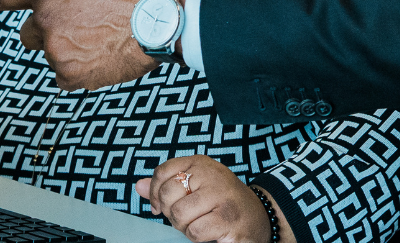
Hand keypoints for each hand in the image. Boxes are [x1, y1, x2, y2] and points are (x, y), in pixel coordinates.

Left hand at [0, 0, 156, 89]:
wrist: (157, 20)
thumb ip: (60, 3)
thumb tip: (50, 27)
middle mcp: (43, 19)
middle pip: (30, 34)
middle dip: (48, 33)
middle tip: (83, 27)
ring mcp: (53, 48)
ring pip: (51, 55)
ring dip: (70, 51)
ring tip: (101, 40)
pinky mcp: (66, 73)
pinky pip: (63, 77)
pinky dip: (79, 72)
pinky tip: (101, 59)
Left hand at [135, 156, 294, 242]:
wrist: (260, 217)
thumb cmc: (222, 203)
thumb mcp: (195, 188)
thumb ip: (166, 186)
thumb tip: (139, 187)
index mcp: (200, 163)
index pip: (163, 172)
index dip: (156, 193)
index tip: (161, 207)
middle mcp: (211, 174)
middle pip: (169, 195)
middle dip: (173, 213)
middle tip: (189, 217)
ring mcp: (221, 195)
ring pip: (180, 215)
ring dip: (186, 227)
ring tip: (201, 224)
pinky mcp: (227, 218)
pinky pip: (194, 231)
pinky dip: (198, 237)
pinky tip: (211, 232)